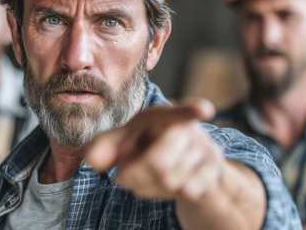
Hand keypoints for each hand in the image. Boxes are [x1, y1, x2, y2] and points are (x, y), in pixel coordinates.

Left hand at [86, 98, 221, 200]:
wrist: (175, 163)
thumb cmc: (141, 146)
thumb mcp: (118, 143)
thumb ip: (102, 147)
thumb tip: (93, 160)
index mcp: (164, 116)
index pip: (179, 113)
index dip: (191, 111)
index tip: (204, 110)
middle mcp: (188, 129)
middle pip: (157, 163)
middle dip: (134, 175)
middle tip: (120, 177)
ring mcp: (204, 149)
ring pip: (169, 180)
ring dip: (145, 186)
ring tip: (140, 178)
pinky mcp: (212, 170)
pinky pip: (186, 191)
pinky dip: (164, 193)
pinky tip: (159, 185)